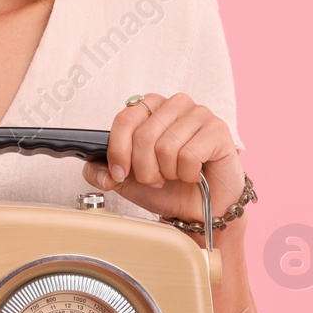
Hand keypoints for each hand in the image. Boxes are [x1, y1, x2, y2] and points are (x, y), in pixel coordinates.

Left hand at [80, 92, 243, 225]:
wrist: (201, 208)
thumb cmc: (169, 188)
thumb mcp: (126, 181)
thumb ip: (102, 172)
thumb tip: (93, 169)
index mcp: (150, 108)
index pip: (124, 119)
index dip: (118, 151)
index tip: (119, 173)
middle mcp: (174, 104)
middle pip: (143, 135)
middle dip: (144, 169)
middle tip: (155, 179)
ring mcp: (199, 114)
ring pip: (166, 146)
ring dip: (167, 172)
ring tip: (175, 176)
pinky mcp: (218, 130)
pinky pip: (189, 154)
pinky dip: (188, 173)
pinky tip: (194, 174)